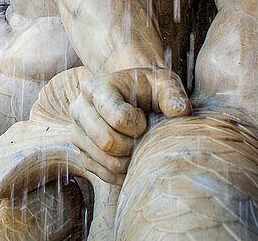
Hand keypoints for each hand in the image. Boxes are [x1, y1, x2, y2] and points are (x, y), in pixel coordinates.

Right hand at [65, 67, 190, 161]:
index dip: (139, 125)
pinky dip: (122, 172)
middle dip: (133, 144)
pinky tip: (131, 156)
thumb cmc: (148, 89)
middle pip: (107, 141)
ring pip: (106, 161)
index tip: (145, 117)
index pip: (118, 118)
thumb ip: (173, 94)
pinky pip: (103, 174)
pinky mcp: (81, 152)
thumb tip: (181, 111)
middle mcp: (79, 108)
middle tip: (142, 136)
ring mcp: (76, 132)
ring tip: (137, 144)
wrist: (131, 95)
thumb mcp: (163, 84)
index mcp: (95, 88)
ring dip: (129, 160)